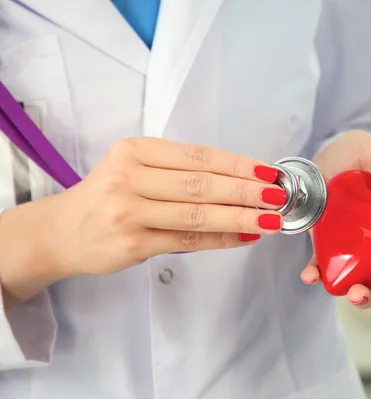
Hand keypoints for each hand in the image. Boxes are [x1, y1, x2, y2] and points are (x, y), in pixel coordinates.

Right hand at [41, 137, 286, 276]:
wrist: (62, 231)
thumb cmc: (107, 195)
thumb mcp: (135, 169)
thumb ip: (178, 171)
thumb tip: (240, 180)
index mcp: (134, 151)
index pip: (198, 156)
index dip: (238, 164)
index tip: (269, 171)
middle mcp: (129, 178)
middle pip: (201, 184)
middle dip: (246, 191)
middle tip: (279, 196)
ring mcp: (128, 213)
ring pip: (197, 215)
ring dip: (240, 217)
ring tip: (271, 219)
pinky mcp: (132, 245)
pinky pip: (187, 241)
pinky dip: (220, 240)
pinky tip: (244, 237)